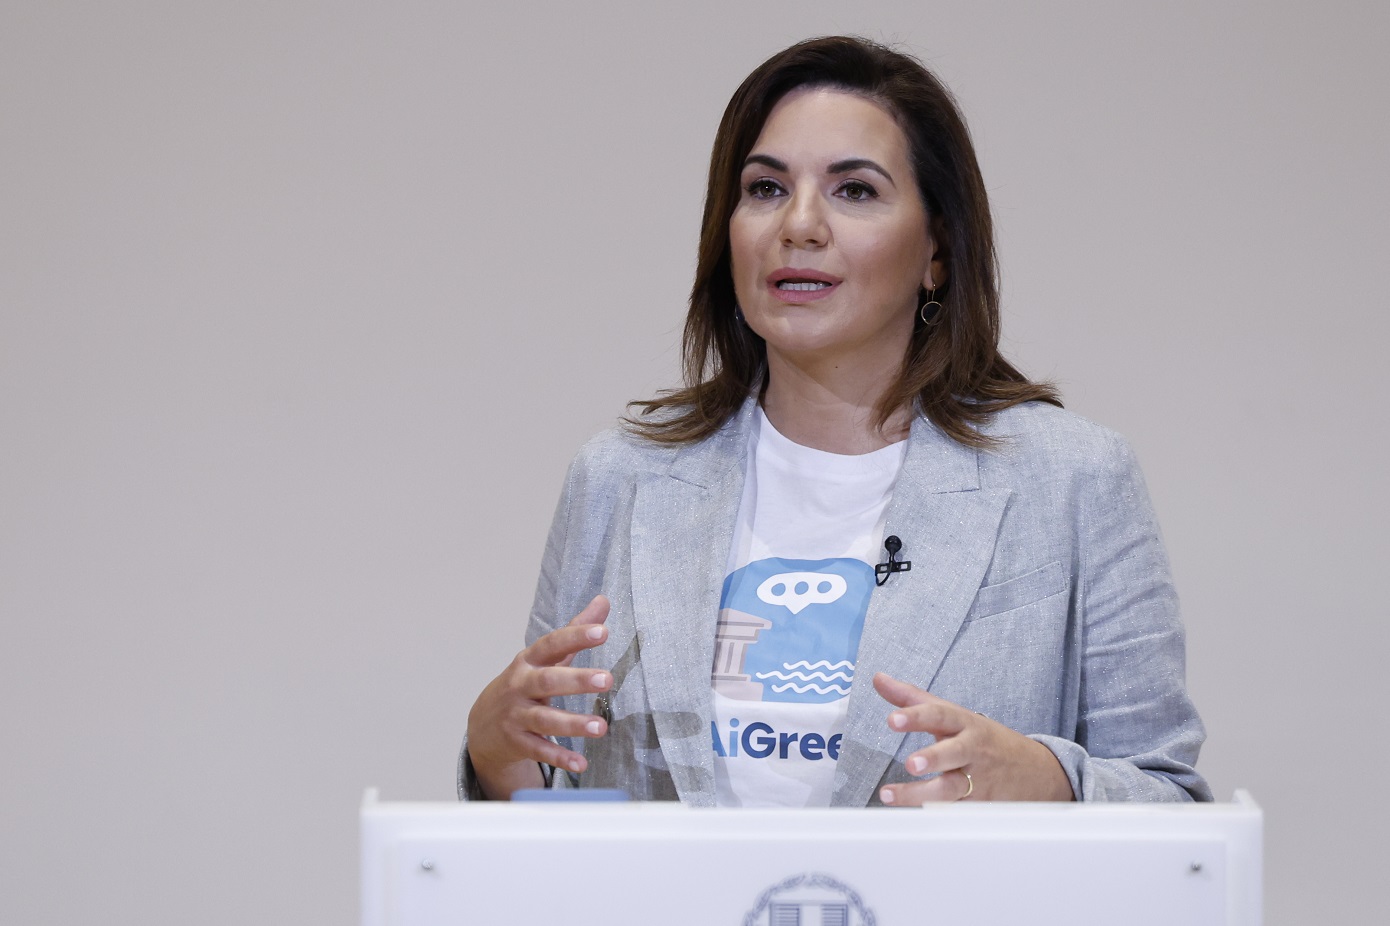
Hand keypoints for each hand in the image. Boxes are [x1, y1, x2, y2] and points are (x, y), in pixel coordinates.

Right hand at [466, 595, 612, 799]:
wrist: (484, 725)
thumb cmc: (524, 684)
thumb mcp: (545, 657)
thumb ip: (575, 631)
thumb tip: (604, 600)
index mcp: (530, 661)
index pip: (553, 644)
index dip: (576, 636)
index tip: (603, 631)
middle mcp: (521, 685)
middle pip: (548, 681)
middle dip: (578, 680)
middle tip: (608, 679)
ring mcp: (516, 715)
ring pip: (545, 719)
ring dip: (573, 724)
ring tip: (601, 727)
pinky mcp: (516, 742)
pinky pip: (539, 749)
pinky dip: (559, 757)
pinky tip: (581, 762)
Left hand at [872, 673, 1073, 804]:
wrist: (1038, 772)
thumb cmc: (983, 738)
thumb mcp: (953, 714)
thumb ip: (912, 698)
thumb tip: (878, 679)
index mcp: (964, 723)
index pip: (940, 715)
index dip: (916, 716)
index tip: (893, 719)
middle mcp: (972, 749)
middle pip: (954, 752)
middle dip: (933, 757)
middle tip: (911, 763)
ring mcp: (978, 779)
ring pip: (951, 788)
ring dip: (921, 794)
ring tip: (891, 795)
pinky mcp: (980, 806)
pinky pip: (956, 811)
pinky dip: (938, 815)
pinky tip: (917, 818)